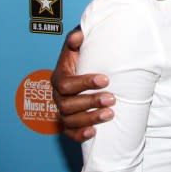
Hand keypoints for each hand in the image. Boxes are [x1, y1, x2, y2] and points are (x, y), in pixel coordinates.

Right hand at [51, 26, 114, 141]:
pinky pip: (70, 133)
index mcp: (59, 77)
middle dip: (91, 102)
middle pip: (67, 104)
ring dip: (90, 118)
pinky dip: (80, 135)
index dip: (84, 83)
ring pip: (69, 120)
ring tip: (110, 114)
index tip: (105, 80)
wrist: (84, 70)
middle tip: (112, 98)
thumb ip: (76, 39)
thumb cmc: (82, 58)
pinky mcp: (69, 123)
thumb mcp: (78, 46)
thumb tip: (78, 36)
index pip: (66, 83)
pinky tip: (94, 133)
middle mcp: (58, 96)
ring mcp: (63, 111)